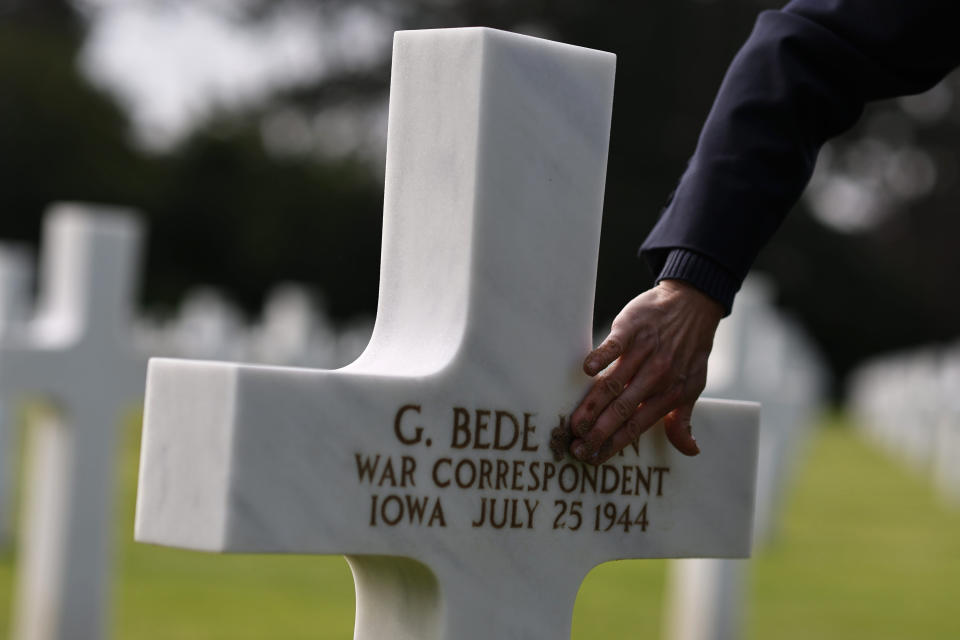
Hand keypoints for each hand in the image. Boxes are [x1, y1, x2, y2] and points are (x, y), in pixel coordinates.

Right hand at [569, 279, 722, 463]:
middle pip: (622, 409)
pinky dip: (602, 356)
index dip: (615, 443)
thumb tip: (689, 450)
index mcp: (670, 393)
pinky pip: (615, 345)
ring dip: (593, 405)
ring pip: (614, 383)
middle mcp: (657, 375)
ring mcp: (644, 351)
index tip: (594, 458)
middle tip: (577, 448)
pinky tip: (586, 370)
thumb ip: (682, 419)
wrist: (693, 305)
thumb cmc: (690, 349)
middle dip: (599, 432)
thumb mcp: (693, 385)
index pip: (637, 425)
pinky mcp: (632, 329)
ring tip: (575, 424)